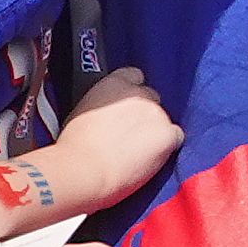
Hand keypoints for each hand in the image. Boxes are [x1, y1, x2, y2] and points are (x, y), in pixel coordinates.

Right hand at [50, 65, 177, 211]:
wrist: (82, 171)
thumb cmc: (71, 149)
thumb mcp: (81, 114)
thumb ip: (101, 108)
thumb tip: (107, 119)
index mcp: (113, 84)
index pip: (134, 75)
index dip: (131, 92)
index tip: (124, 110)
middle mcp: (139, 93)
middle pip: (151, 98)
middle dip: (143, 114)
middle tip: (128, 136)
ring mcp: (156, 113)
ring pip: (163, 120)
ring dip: (153, 132)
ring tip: (135, 153)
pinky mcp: (168, 135)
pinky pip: (175, 138)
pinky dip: (166, 148)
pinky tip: (149, 160)